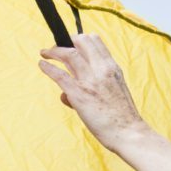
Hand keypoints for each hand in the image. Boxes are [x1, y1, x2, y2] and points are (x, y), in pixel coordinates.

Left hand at [38, 35, 151, 154]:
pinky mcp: (79, 94)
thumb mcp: (115, 91)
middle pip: (81, 43)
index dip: (81, 39)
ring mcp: (89, 81)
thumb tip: (67, 94)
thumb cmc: (121, 116)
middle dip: (66, 41)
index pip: (96, 42)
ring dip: (53, 51)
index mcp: (112, 68)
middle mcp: (101, 70)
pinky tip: (41, 64)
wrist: (128, 131)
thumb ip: (95, 86)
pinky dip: (48, 68)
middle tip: (56, 46)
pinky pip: (60, 75)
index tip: (71, 42)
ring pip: (68, 55)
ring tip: (45, 52)